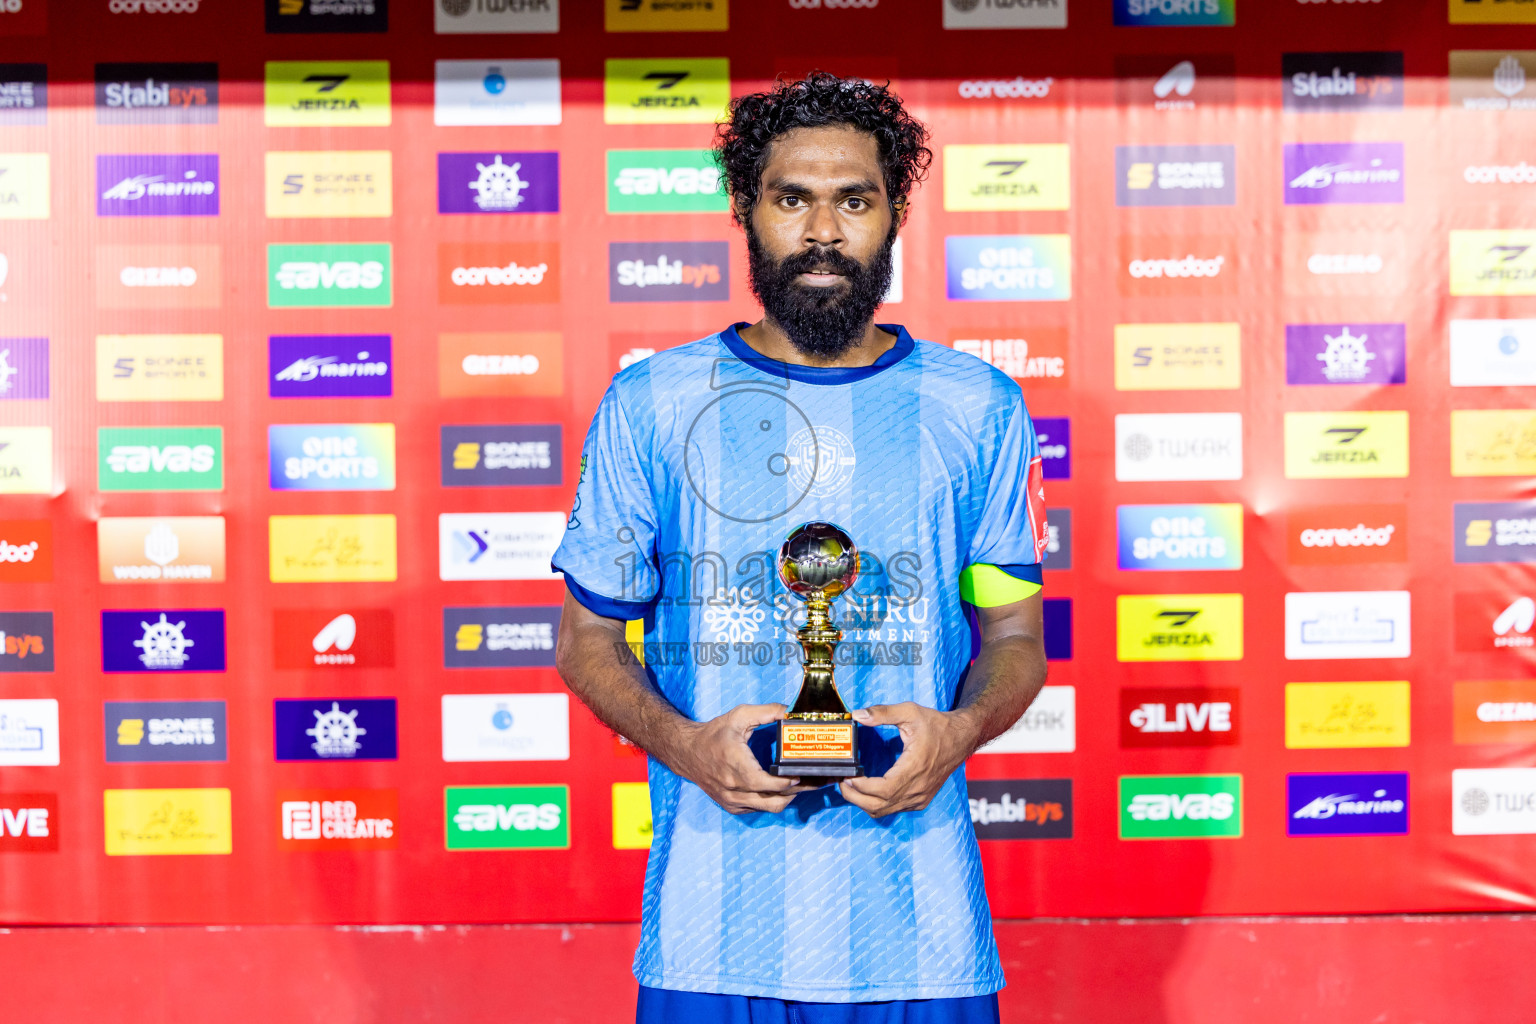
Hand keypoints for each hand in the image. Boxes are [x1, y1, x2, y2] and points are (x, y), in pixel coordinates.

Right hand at [670, 703, 812, 814]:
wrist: (686, 752)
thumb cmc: (712, 734)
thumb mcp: (739, 716)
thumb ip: (767, 712)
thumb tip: (790, 711)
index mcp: (737, 767)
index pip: (770, 784)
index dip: (790, 781)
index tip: (804, 772)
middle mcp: (734, 788)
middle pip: (776, 800)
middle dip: (799, 791)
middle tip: (816, 780)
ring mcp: (733, 800)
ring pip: (770, 808)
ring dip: (788, 797)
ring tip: (803, 784)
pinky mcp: (732, 806)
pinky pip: (759, 809)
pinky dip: (772, 800)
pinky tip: (782, 788)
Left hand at [839, 703, 978, 818]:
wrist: (962, 738)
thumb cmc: (937, 725)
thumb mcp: (910, 712)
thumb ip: (883, 713)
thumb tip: (859, 715)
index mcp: (914, 768)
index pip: (882, 789)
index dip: (860, 787)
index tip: (847, 776)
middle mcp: (918, 788)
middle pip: (879, 806)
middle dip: (855, 797)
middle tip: (842, 783)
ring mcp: (920, 797)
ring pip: (885, 810)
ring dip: (864, 802)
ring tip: (852, 787)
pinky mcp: (921, 800)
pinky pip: (894, 809)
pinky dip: (878, 804)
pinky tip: (869, 790)